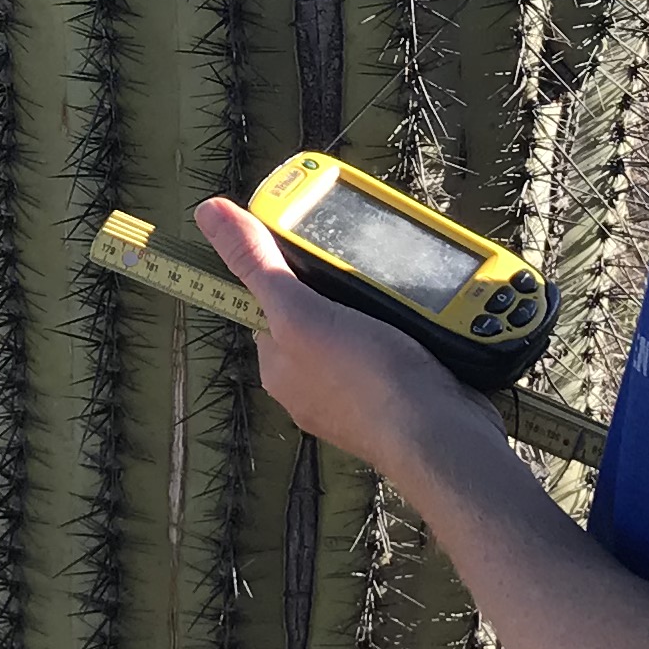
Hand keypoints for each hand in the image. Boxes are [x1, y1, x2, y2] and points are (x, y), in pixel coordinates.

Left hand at [194, 197, 501, 488]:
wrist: (439, 435)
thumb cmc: (366, 380)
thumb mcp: (301, 312)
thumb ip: (257, 264)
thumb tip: (208, 213)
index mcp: (277, 366)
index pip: (269, 302)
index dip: (288, 269)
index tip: (317, 245)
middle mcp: (309, 383)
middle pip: (316, 312)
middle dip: (341, 286)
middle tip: (367, 264)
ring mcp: (354, 392)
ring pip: (358, 327)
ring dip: (377, 303)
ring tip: (397, 288)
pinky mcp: (395, 393)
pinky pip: (392, 345)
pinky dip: (405, 327)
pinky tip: (420, 319)